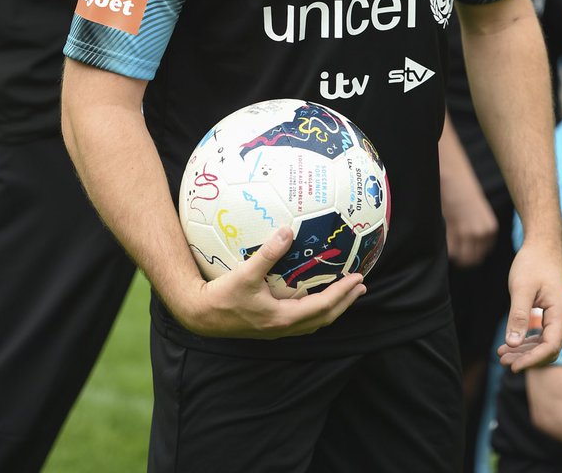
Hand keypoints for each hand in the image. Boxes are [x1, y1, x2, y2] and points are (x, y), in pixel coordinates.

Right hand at [178, 227, 365, 338]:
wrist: (201, 316)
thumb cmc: (222, 296)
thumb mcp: (245, 273)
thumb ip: (268, 253)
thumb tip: (287, 231)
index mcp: (283, 318)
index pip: (322, 307)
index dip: (342, 293)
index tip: (358, 278)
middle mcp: (283, 328)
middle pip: (324, 318)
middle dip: (345, 303)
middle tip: (361, 286)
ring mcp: (276, 330)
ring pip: (313, 322)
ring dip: (332, 308)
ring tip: (345, 293)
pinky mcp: (269, 327)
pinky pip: (301, 321)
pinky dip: (315, 310)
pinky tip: (313, 296)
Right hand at [442, 171, 498, 267]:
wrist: (454, 177)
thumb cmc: (464, 192)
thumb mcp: (478, 212)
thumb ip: (477, 229)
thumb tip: (469, 246)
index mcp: (490, 229)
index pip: (483, 253)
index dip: (472, 254)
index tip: (463, 250)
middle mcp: (482, 233)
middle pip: (474, 260)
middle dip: (463, 258)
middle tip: (454, 251)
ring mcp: (468, 233)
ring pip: (462, 259)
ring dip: (455, 256)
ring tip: (449, 247)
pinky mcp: (454, 231)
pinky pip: (451, 251)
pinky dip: (447, 250)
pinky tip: (444, 240)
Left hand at [496, 238, 561, 373]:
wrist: (543, 244)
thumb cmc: (532, 263)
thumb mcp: (521, 288)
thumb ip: (518, 316)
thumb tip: (513, 344)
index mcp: (560, 313)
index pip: (550, 347)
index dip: (532, 360)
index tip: (512, 366)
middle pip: (548, 348)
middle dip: (526, 358)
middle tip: (502, 361)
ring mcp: (559, 315)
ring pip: (545, 342)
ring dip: (525, 351)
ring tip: (502, 354)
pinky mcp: (552, 312)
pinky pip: (542, 333)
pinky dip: (528, 340)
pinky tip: (512, 343)